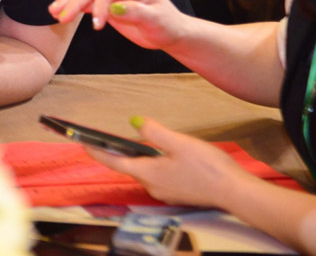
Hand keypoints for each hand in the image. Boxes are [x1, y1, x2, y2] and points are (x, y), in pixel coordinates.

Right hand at [48, 0, 188, 50]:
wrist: (171, 31)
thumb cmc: (167, 26)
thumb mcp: (157, 21)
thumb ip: (136, 13)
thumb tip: (114, 9)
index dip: (99, 6)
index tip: (96, 26)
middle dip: (74, 2)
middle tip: (60, 17)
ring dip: (68, 1)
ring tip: (53, 12)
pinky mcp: (106, 1)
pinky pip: (86, 0)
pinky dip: (73, 6)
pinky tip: (60, 13)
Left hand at [85, 117, 248, 207]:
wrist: (236, 193)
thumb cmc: (208, 168)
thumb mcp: (179, 143)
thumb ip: (154, 132)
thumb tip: (134, 123)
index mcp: (147, 173)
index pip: (113, 161)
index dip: (95, 151)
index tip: (80, 142)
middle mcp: (152, 186)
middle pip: (128, 166)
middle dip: (118, 151)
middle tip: (106, 137)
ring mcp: (164, 192)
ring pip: (144, 170)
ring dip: (138, 157)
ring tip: (135, 141)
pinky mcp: (177, 192)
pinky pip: (157, 176)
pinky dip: (153, 164)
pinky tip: (162, 155)